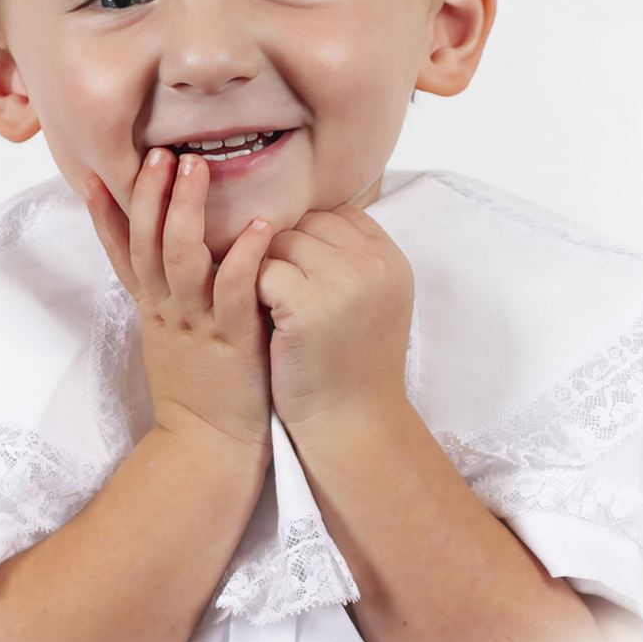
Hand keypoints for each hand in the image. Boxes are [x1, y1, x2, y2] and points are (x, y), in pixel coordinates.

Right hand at [86, 150, 277, 451]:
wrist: (207, 450)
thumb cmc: (200, 393)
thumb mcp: (170, 341)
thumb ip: (168, 300)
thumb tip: (169, 263)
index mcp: (152, 309)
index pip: (121, 253)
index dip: (107, 213)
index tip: (95, 174)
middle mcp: (167, 312)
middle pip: (148, 244)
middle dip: (150, 195)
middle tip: (158, 152)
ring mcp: (198, 325)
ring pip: (184, 259)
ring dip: (189, 211)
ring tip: (197, 169)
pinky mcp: (233, 341)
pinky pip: (236, 292)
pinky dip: (245, 256)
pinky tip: (261, 226)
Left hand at [256, 206, 413, 435]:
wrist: (352, 425)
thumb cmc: (351, 366)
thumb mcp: (370, 303)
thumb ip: (349, 260)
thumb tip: (298, 222)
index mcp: (390, 259)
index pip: (337, 216)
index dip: (310, 240)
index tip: (302, 275)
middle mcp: (372, 263)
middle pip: (305, 224)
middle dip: (285, 255)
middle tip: (279, 294)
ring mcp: (341, 281)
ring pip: (278, 242)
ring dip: (265, 272)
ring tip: (271, 309)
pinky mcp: (306, 303)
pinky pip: (260, 270)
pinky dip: (252, 293)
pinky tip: (261, 320)